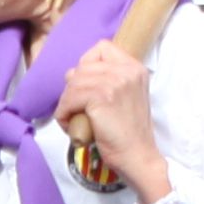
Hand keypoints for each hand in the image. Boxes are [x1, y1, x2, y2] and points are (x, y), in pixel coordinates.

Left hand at [54, 41, 163, 194]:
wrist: (138, 156)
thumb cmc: (128, 133)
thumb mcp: (125, 97)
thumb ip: (107, 81)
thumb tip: (73, 74)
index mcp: (135, 68)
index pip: (102, 48)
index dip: (87, 64)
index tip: (85, 86)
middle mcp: (126, 70)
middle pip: (83, 66)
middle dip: (73, 87)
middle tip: (76, 108)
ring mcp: (114, 82)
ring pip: (73, 83)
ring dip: (66, 103)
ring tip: (72, 119)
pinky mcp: (101, 97)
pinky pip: (69, 99)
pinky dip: (64, 113)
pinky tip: (70, 125)